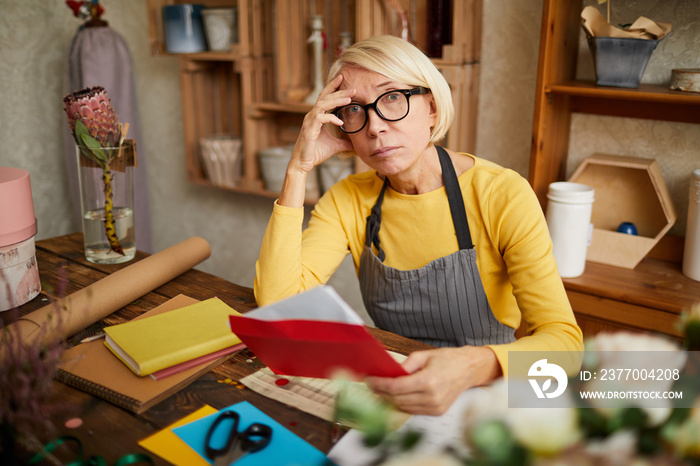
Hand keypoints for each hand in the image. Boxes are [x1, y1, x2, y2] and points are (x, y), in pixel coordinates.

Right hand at [291, 74, 354, 173]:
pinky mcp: (309, 129)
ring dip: (336, 100)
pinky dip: (331, 118)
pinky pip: (320, 118)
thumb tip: (357, 143)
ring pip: (322, 104)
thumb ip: (345, 142)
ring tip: (349, 99)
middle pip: (325, 97)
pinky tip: (341, 122)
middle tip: (354, 88)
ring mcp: (310, 121)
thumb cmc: (316, 153)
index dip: (333, 87)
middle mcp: (312, 115)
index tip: (343, 79)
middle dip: (339, 91)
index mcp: (317, 116)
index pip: (325, 97)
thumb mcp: (336, 146)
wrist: (303, 163)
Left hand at [365, 346, 501, 415]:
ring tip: (381, 389)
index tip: (369, 380)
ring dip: (390, 399)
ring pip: (403, 406)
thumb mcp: (424, 355)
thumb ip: (406, 364)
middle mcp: (431, 397)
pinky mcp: (437, 412)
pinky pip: (413, 410)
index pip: (396, 387)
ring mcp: (435, 407)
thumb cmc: (449, 359)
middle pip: (397, 399)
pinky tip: (396, 395)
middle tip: (372, 383)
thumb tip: (389, 372)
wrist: (469, 369)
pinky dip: (402, 403)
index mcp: (428, 381)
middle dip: (381, 391)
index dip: (379, 384)